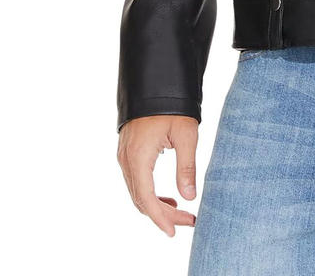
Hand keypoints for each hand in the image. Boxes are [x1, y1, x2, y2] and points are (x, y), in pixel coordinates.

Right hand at [117, 115, 198, 235]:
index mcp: (138, 158)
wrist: (155, 81)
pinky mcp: (128, 151)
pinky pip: (136, 181)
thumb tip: (189, 197)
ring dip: (157, 205)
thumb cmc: (172, 105)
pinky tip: (168, 197)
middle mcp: (126, 160)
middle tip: (187, 221)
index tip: (173, 231)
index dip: (160, 217)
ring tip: (181, 213)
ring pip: (138, 191)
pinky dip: (150, 193)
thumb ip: (186, 166)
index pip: (146, 198)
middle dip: (163, 214)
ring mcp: (124, 156)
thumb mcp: (185, 134)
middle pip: (141, 199)